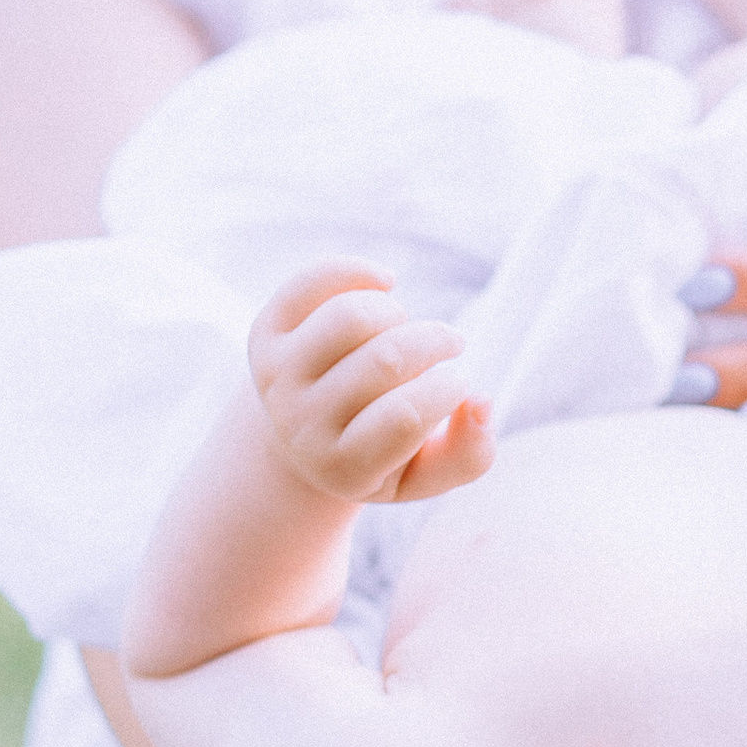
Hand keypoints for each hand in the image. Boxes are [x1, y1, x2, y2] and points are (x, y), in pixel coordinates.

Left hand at [249, 263, 495, 506]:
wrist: (300, 441)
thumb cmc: (381, 455)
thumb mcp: (426, 475)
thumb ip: (469, 454)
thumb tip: (481, 400)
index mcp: (343, 468)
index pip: (403, 417)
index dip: (447, 389)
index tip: (461, 383)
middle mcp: (301, 424)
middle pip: (384, 361)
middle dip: (435, 341)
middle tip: (451, 343)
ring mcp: (277, 377)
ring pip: (350, 318)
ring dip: (397, 313)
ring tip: (404, 327)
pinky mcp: (264, 334)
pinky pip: (312, 283)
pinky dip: (358, 271)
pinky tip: (384, 282)